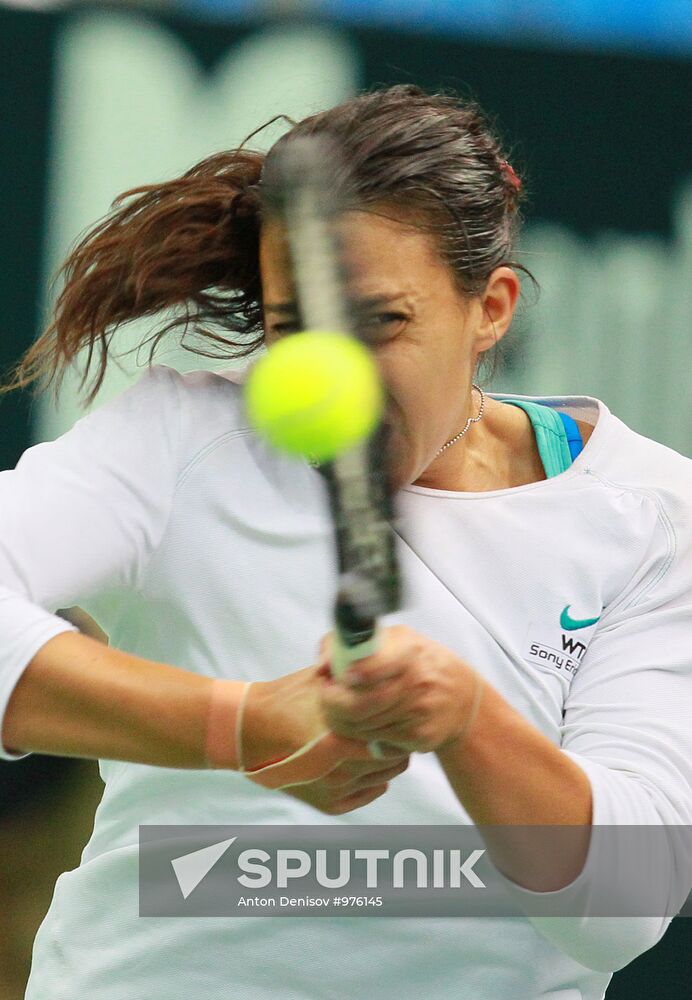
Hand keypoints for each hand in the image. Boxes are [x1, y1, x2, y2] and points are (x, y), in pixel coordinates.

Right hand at [239, 664, 409, 813]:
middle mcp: (340, 768)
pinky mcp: (329, 805)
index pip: (395, 738)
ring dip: (384, 760)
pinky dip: (373, 779)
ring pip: (385, 776)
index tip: (398, 712)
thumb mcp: (321, 679)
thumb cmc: (287, 699)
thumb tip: (386, 670)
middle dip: (395, 741)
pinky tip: (364, 762)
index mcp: (342, 736)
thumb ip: (354, 679)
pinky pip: (371, 792)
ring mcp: (335, 789)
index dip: (399, 723)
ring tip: (375, 742)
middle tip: (389, 726)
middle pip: (394, 759)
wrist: (251, 729)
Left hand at [317, 624, 478, 753]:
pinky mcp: (419, 737)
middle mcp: (416, 682)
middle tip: (326, 698)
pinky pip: (376, 741)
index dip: (345, 675)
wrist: (462, 697)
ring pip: (362, 726)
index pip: (369, 667)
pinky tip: (365, 722)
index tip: (333, 677)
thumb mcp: (395, 640)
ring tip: (341, 710)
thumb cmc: (420, 663)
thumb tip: (323, 664)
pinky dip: (362, 734)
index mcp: (408, 651)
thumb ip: (354, 644)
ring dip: (343, 720)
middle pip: (357, 705)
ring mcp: (418, 712)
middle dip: (332, 704)